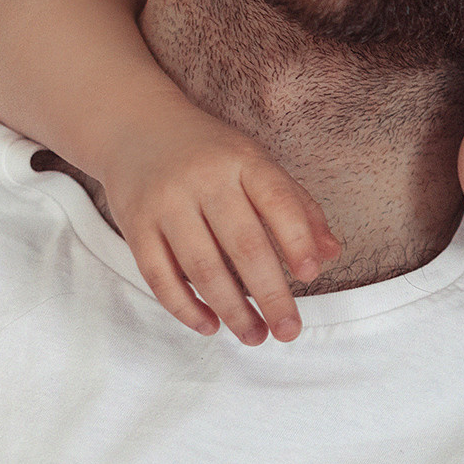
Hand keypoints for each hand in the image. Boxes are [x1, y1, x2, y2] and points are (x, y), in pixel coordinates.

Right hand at [99, 108, 339, 344]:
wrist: (137, 127)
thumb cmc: (212, 155)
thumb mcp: (258, 164)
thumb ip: (297, 206)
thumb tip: (330, 253)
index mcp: (243, 161)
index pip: (277, 200)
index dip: (296, 239)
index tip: (310, 275)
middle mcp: (204, 179)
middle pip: (243, 244)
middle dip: (269, 294)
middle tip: (289, 330)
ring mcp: (165, 203)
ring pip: (202, 267)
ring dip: (231, 309)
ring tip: (256, 336)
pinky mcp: (134, 225)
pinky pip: (158, 275)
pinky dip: (184, 307)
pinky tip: (210, 326)